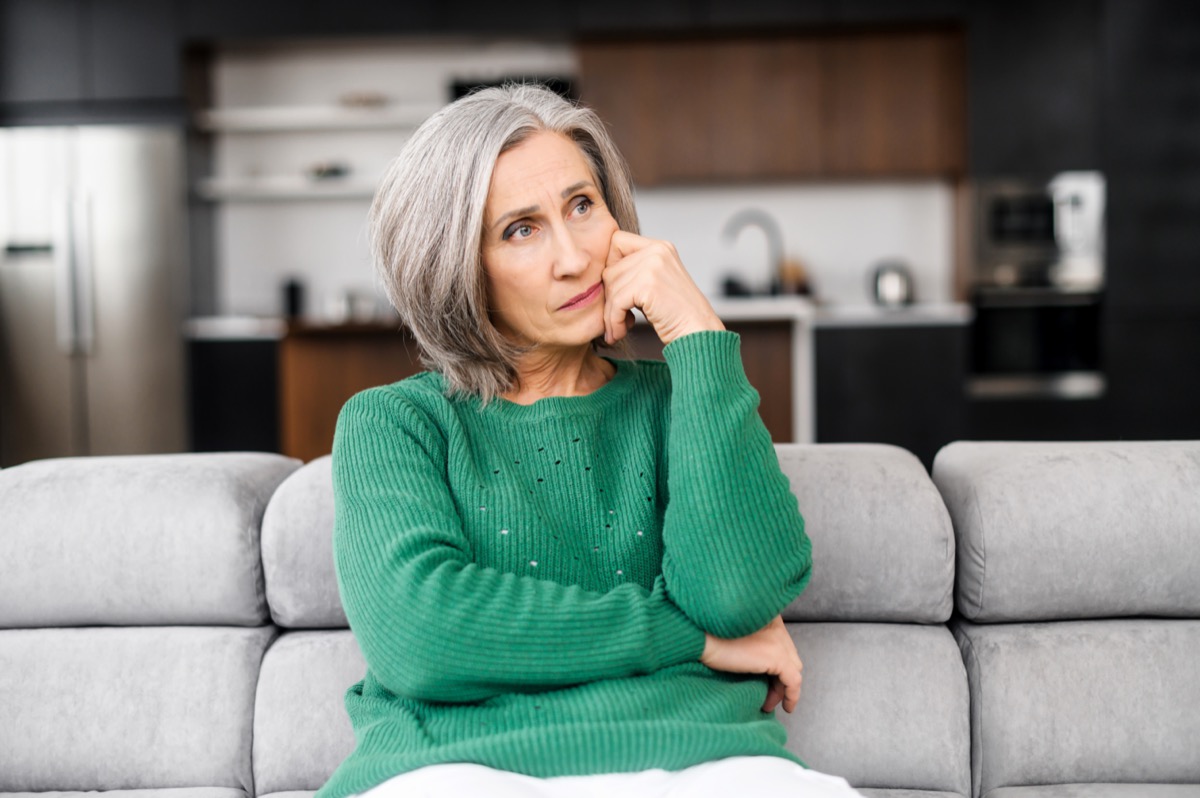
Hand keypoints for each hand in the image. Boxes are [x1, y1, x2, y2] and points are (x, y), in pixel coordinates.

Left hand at [602, 230, 724, 345]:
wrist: (699, 333)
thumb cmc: (676, 315)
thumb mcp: (657, 282)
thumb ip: (634, 271)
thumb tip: (598, 275)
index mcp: (660, 247)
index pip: (616, 241)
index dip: (610, 264)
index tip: (616, 290)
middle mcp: (657, 251)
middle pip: (610, 268)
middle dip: (609, 297)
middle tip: (616, 318)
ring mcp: (653, 266)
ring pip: (610, 287)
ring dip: (610, 314)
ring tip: (618, 329)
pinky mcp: (648, 285)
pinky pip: (616, 302)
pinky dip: (614, 321)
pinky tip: (620, 332)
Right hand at [700, 615, 802, 712]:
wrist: (697, 635)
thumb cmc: (705, 635)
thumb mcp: (732, 633)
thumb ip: (749, 640)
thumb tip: (755, 663)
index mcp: (766, 614)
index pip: (781, 643)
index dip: (776, 664)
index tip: (768, 681)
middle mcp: (776, 625)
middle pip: (789, 656)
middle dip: (780, 678)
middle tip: (767, 695)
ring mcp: (777, 640)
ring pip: (793, 668)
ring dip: (783, 688)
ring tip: (769, 703)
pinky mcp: (776, 656)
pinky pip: (793, 680)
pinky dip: (791, 695)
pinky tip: (786, 706)